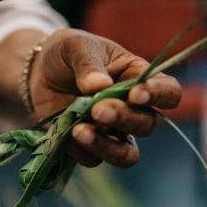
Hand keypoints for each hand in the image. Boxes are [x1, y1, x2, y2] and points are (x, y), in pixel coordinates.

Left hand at [28, 29, 181, 167]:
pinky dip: (80, 151)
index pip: (169, 92)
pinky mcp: (90, 147)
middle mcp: (132, 109)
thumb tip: (98, 86)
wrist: (38, 71)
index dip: (159, 96)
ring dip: (107, 147)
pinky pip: (94, 160)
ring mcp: (113, 132)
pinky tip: (65, 134)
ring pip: (127, 154)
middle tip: (98, 109)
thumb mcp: (76, 46)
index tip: (134, 95)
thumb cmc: (67, 54)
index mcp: (139, 78)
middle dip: (124, 118)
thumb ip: (88, 63)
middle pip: (147, 125)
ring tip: (80, 131)